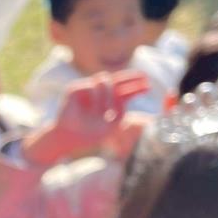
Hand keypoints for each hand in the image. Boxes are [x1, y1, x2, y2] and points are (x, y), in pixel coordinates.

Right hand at [23, 71, 149, 165]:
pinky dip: (97, 98)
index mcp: (106, 102)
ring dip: (109, 96)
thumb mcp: (111, 125)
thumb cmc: (89, 135)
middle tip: (144, 78)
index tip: (148, 84)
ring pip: (105, 81)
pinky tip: (96, 110)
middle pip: (116, 80)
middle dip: (131, 79)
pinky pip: (92, 86)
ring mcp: (86, 89)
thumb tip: (123, 98)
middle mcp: (97, 93)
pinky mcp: (74, 88)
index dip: (135, 86)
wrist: (69, 139)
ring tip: (106, 112)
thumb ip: (119, 112)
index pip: (122, 90)